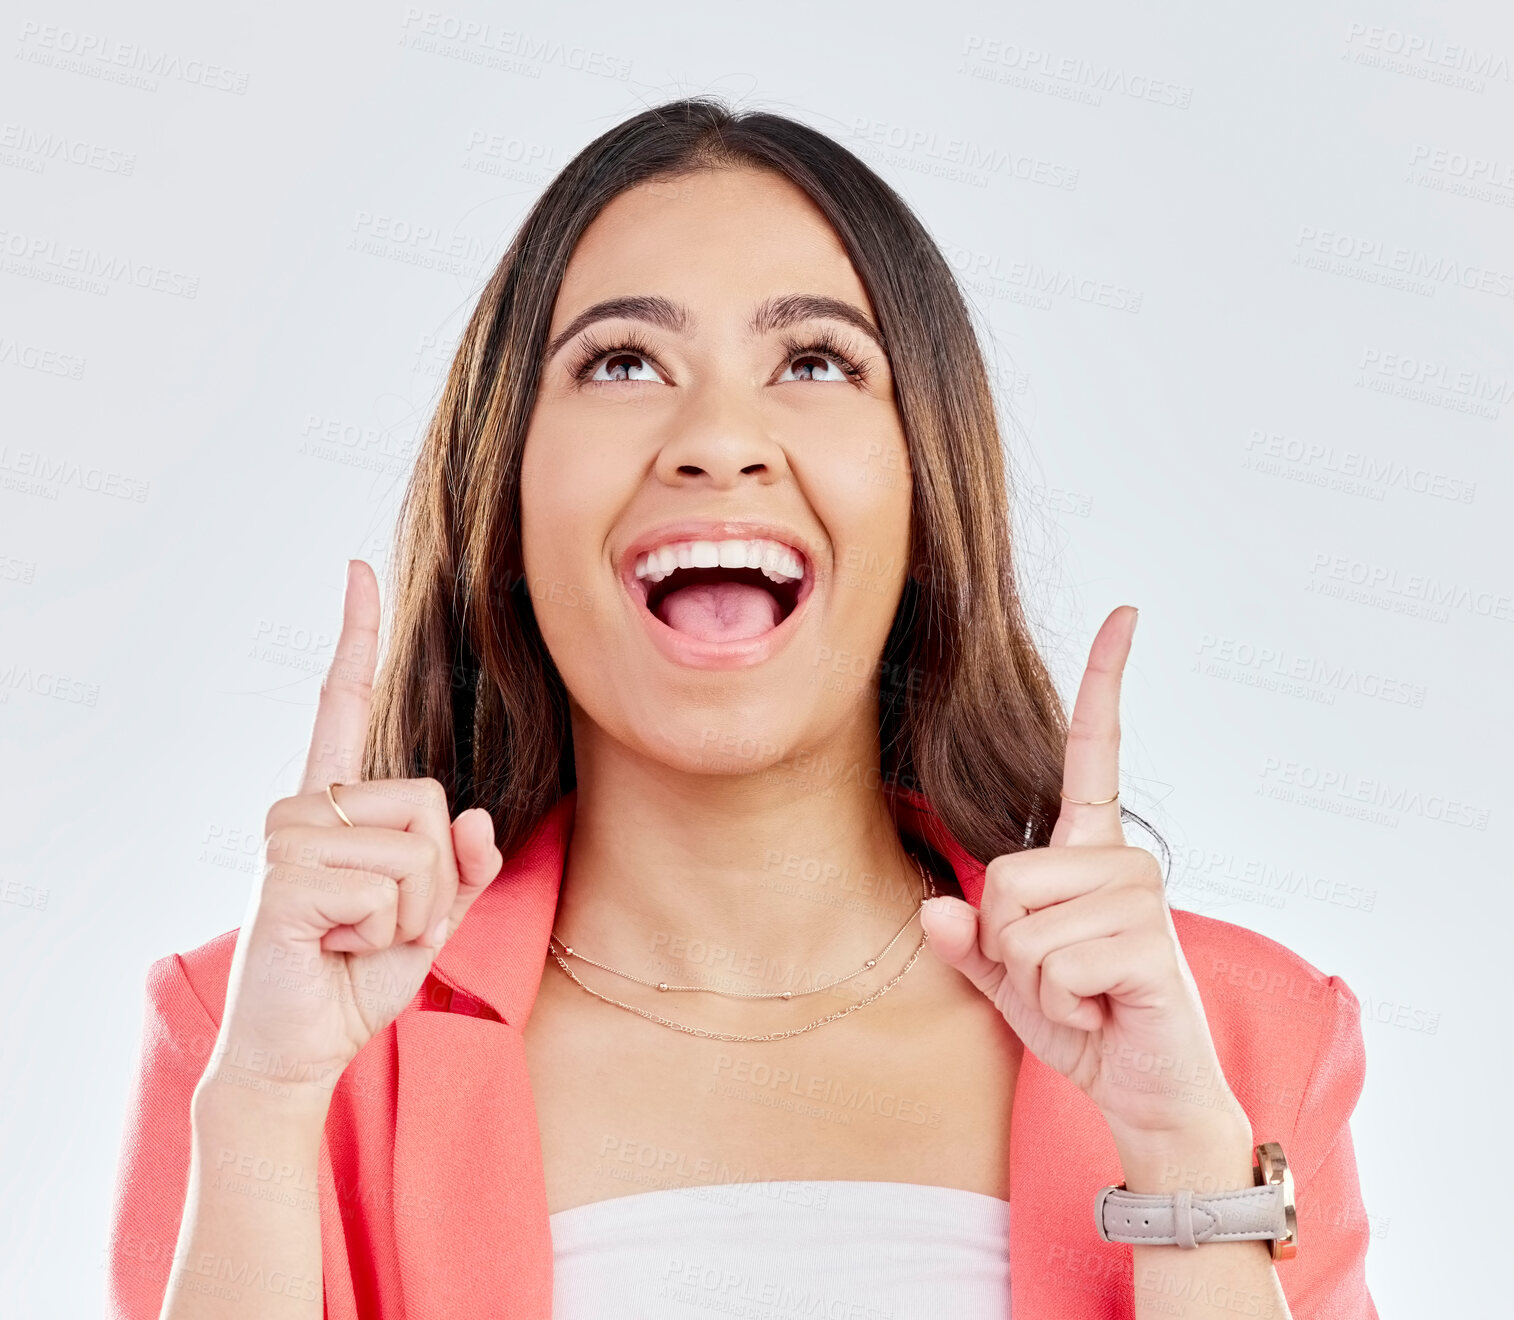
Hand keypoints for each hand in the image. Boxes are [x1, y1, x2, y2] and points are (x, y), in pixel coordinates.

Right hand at [205, 561, 501, 1108]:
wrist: (303, 1048)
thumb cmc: (360, 975)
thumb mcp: (433, 918)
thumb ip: (465, 868)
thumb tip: (479, 819)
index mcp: (336, 804)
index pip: (343, 703)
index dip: (355, 636)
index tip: (358, 569)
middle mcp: (305, 807)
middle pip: (433, 803)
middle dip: (438, 881)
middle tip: (384, 924)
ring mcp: (291, 837)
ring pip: (420, 848)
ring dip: (413, 913)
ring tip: (358, 938)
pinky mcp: (289, 877)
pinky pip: (393, 886)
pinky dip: (388, 933)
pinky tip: (338, 948)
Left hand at [920, 606, 1249, 1165]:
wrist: (1145, 1095)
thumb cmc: (1085, 1023)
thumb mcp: (1009, 982)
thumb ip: (971, 944)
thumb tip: (937, 907)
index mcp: (1089, 852)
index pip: (1095, 752)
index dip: (1104, 682)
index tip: (1126, 612)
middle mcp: (1122, 859)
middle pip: (1002, 876)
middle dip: (1005, 946)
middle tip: (1058, 977)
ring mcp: (1140, 897)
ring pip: (1018, 925)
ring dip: (1033, 980)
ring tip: (1083, 993)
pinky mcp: (1146, 942)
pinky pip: (1049, 962)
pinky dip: (1058, 1003)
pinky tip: (1101, 1009)